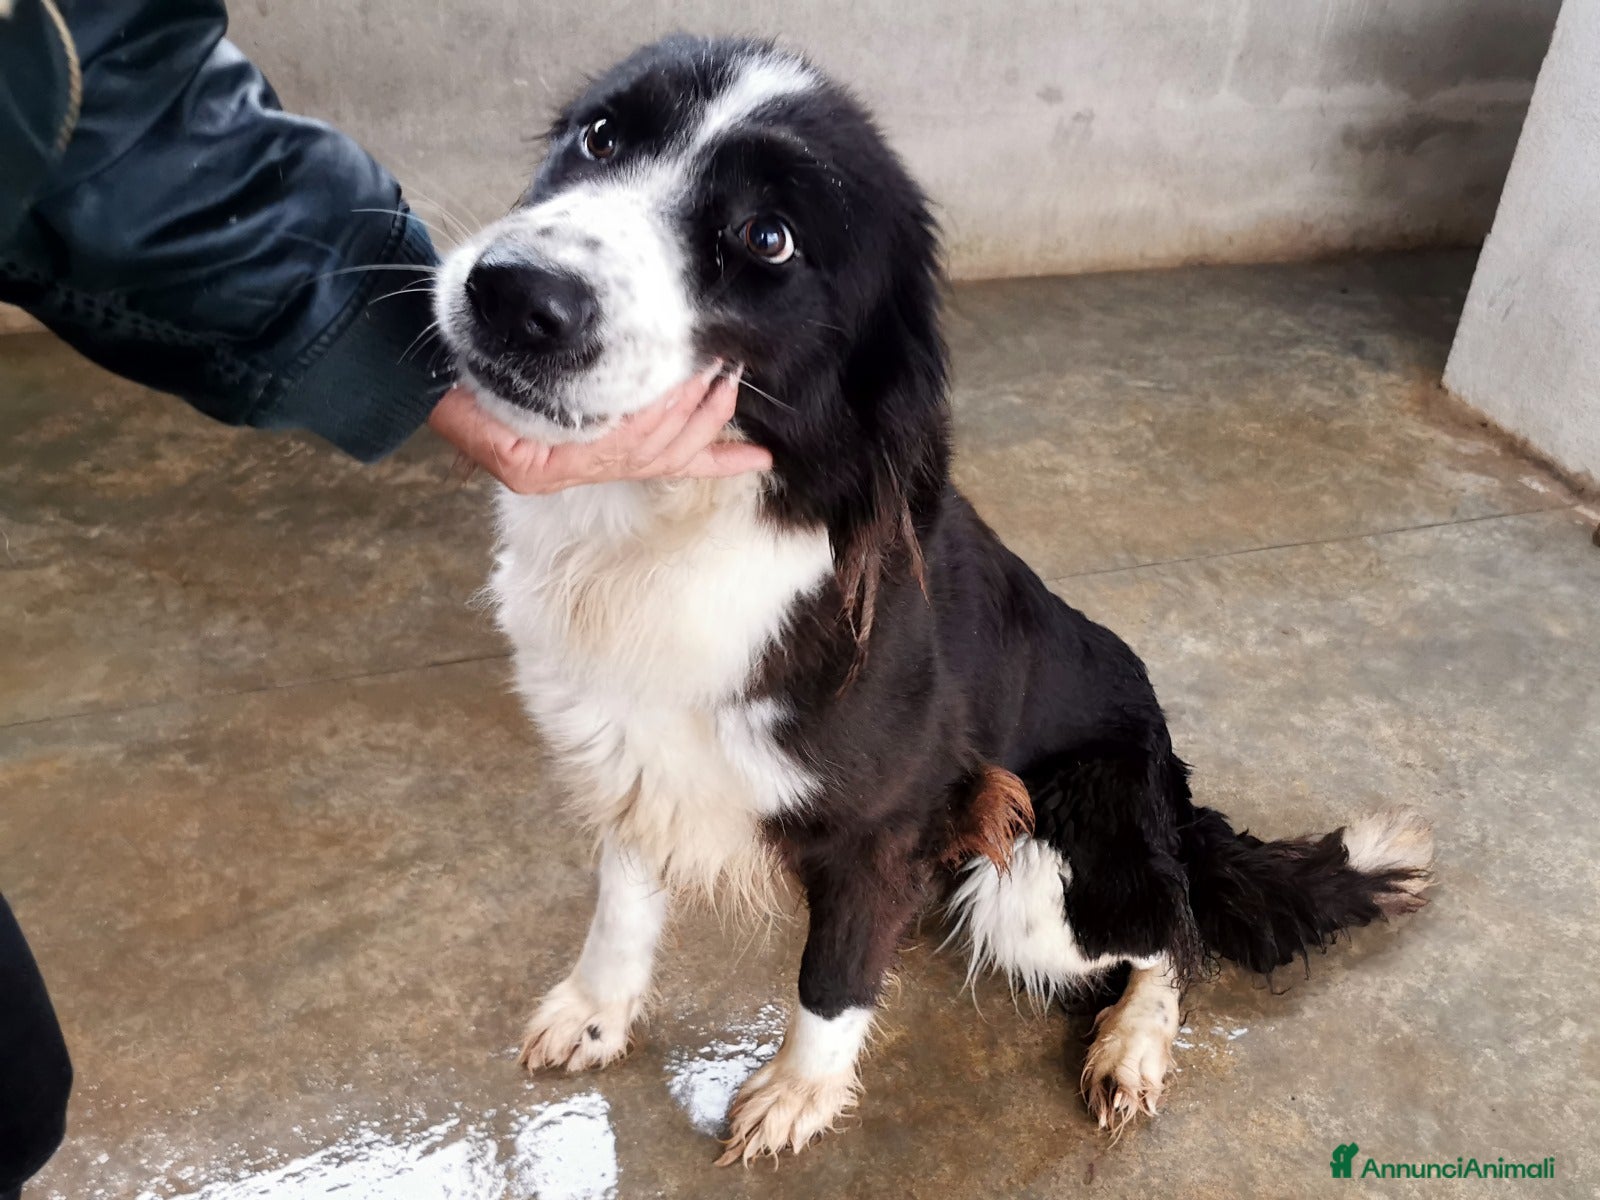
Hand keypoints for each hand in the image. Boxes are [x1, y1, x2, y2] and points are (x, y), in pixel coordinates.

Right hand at [425, 363, 771, 493]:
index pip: (621, 440)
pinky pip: (674, 466)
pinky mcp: (614, 457)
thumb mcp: (456, 405)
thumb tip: (491, 412)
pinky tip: (757, 459)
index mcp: (542, 464)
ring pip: (671, 453)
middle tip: (719, 358)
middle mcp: (577, 470)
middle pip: (655, 446)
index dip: (658, 408)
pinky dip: (716, 461)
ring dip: (708, 421)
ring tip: (730, 379)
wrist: (425, 389)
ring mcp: (600, 466)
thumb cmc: (445, 387)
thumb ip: (477, 418)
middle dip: (694, 406)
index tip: (685, 365)